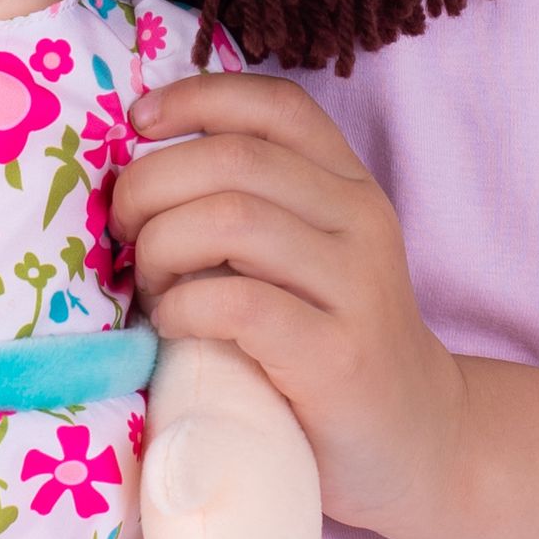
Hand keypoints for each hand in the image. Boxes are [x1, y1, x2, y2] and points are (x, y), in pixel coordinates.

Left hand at [111, 73, 461, 535]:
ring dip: (163, 248)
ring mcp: (357, 287)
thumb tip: (132, 177)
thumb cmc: (327, 344)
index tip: (138, 121)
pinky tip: (173, 326)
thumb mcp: (303, 258)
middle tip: (124, 233)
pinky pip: (238, 303)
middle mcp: (361, 220)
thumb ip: (249, 208)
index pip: (275, 105)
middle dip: (151, 185)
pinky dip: (184, 306)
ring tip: (152, 287)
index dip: (196, 97)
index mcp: (347, 185)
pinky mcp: (337, 355)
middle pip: (233, 159)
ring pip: (231, 219)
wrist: (414, 440)